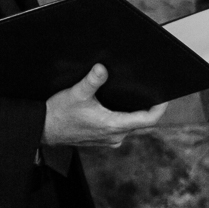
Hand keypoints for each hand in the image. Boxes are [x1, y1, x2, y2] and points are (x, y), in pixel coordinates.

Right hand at [43, 64, 166, 147]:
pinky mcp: (103, 138)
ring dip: (136, 113)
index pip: (148, 120)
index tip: (165, 96)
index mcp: (113, 125)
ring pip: (132, 125)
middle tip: (152, 92)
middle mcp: (115, 136)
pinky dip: (125, 117)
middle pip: (142, 122)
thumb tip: (102, 68)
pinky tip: (120, 106)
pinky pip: (121, 128)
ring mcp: (109, 139)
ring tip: (138, 96)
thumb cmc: (59, 114)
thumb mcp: (76, 94)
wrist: (43, 130)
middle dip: (149, 107)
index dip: (159, 108)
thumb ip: (92, 81)